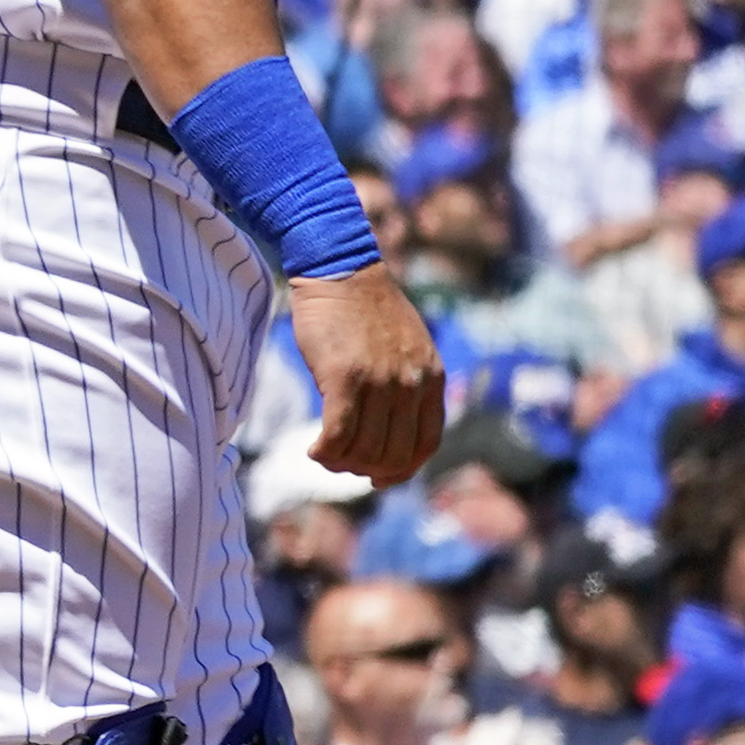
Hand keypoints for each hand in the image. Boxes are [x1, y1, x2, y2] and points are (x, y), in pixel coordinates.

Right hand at [288, 260, 443, 484]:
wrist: (339, 268)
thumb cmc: (362, 307)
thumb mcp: (403, 345)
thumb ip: (405, 381)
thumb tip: (387, 424)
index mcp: (431, 377)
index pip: (425, 444)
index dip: (402, 469)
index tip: (379, 476)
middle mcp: (411, 384)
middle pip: (393, 453)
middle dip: (366, 469)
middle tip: (342, 464)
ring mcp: (379, 381)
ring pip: (364, 449)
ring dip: (342, 462)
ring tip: (324, 455)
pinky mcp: (345, 376)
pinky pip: (338, 433)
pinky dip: (325, 452)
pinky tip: (313, 450)